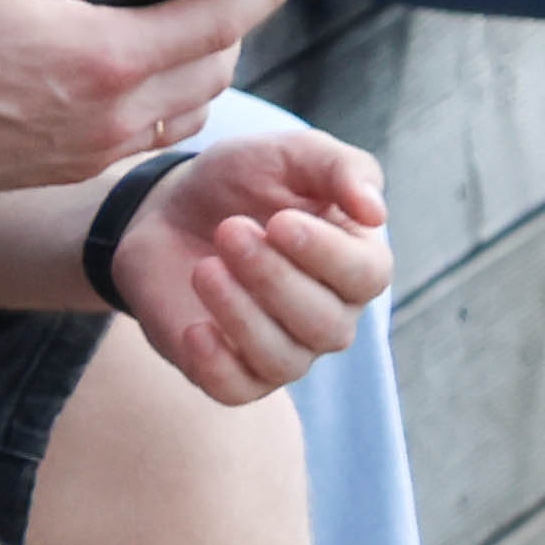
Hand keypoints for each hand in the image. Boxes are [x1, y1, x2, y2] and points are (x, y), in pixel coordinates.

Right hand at [0, 0, 299, 192]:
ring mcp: (110, 144)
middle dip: (237, 25)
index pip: (217, 19)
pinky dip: (177, 100)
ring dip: (210, 67)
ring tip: (200, 29)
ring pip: (196, 105)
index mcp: (111, 55)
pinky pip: (160, 133)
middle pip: (218, 66)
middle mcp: (124, 109)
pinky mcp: (89, 165)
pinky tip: (155, 74)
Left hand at [110, 132, 394, 405]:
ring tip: (204, 267)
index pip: (367, 278)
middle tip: (229, 230)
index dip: (325, 255)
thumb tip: (376, 211)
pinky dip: (216, 364)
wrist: (169, 208)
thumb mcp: (290, 155)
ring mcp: (286, 351)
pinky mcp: (235, 372)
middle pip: (327, 325)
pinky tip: (194, 328)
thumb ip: (341, 168)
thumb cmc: (241, 182)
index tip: (276, 221)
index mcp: (355, 265)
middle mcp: (330, 317)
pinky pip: (237, 390)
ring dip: (242, 313)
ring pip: (284, 359)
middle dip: (274, 278)